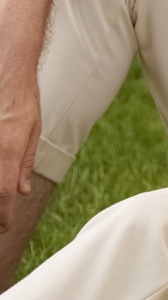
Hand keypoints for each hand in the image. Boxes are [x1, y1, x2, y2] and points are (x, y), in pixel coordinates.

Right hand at [0, 69, 40, 230]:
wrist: (8, 72)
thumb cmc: (23, 101)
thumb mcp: (33, 131)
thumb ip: (24, 163)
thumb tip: (21, 191)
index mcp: (9, 149)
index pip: (3, 193)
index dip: (4, 215)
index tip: (5, 227)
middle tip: (1, 224)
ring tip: (2, 207)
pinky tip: (0, 183)